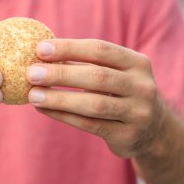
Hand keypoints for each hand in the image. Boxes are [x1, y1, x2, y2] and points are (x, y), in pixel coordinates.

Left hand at [27, 39, 165, 157]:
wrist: (152, 129)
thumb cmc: (120, 93)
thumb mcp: (110, 74)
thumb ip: (81, 65)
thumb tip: (41, 56)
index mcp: (137, 63)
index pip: (100, 50)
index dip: (69, 48)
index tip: (40, 49)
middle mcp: (142, 86)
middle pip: (97, 77)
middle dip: (61, 74)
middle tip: (31, 74)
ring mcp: (138, 113)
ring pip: (94, 104)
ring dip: (59, 99)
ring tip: (33, 95)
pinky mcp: (128, 136)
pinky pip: (90, 125)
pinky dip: (63, 116)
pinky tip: (44, 109)